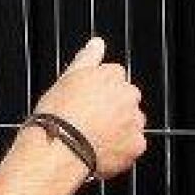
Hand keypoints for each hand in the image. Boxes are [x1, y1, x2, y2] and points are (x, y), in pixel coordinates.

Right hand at [30, 38, 146, 178]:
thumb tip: (98, 43)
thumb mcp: (67, 78)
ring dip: (121, 128)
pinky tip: (102, 151)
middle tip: (91, 122)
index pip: (115, 77)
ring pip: (133, 122)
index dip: (100, 91)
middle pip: (127, 99)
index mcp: (112, 75)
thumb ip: (88, 58)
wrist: (59, 149)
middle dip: (115, 108)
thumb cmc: (58, 114)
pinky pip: (134, 145)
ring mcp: (135, 120)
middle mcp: (128, 95)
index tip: (88, 102)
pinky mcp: (136, 144)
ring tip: (94, 139)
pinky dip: (122, 149)